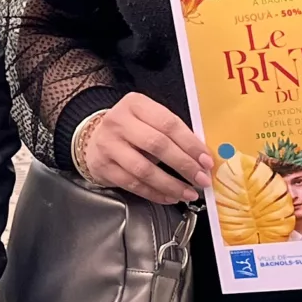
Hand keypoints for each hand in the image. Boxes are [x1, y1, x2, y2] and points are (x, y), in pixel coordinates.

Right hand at [72, 95, 207, 204]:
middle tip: (201, 179)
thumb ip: (172, 132)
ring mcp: (108, 144)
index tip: (206, 160)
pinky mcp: (104, 166)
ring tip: (188, 193)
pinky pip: (133, 184)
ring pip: (144, 169)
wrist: (94, 138)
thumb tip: (202, 157)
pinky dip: (155, 193)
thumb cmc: (131, 129)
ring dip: (171, 184)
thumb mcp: (148, 119)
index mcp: (136, 104)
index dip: (191, 144)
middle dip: (184, 165)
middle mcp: (119, 122)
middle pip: (157, 145)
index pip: (168, 124)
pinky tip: (169, 197)